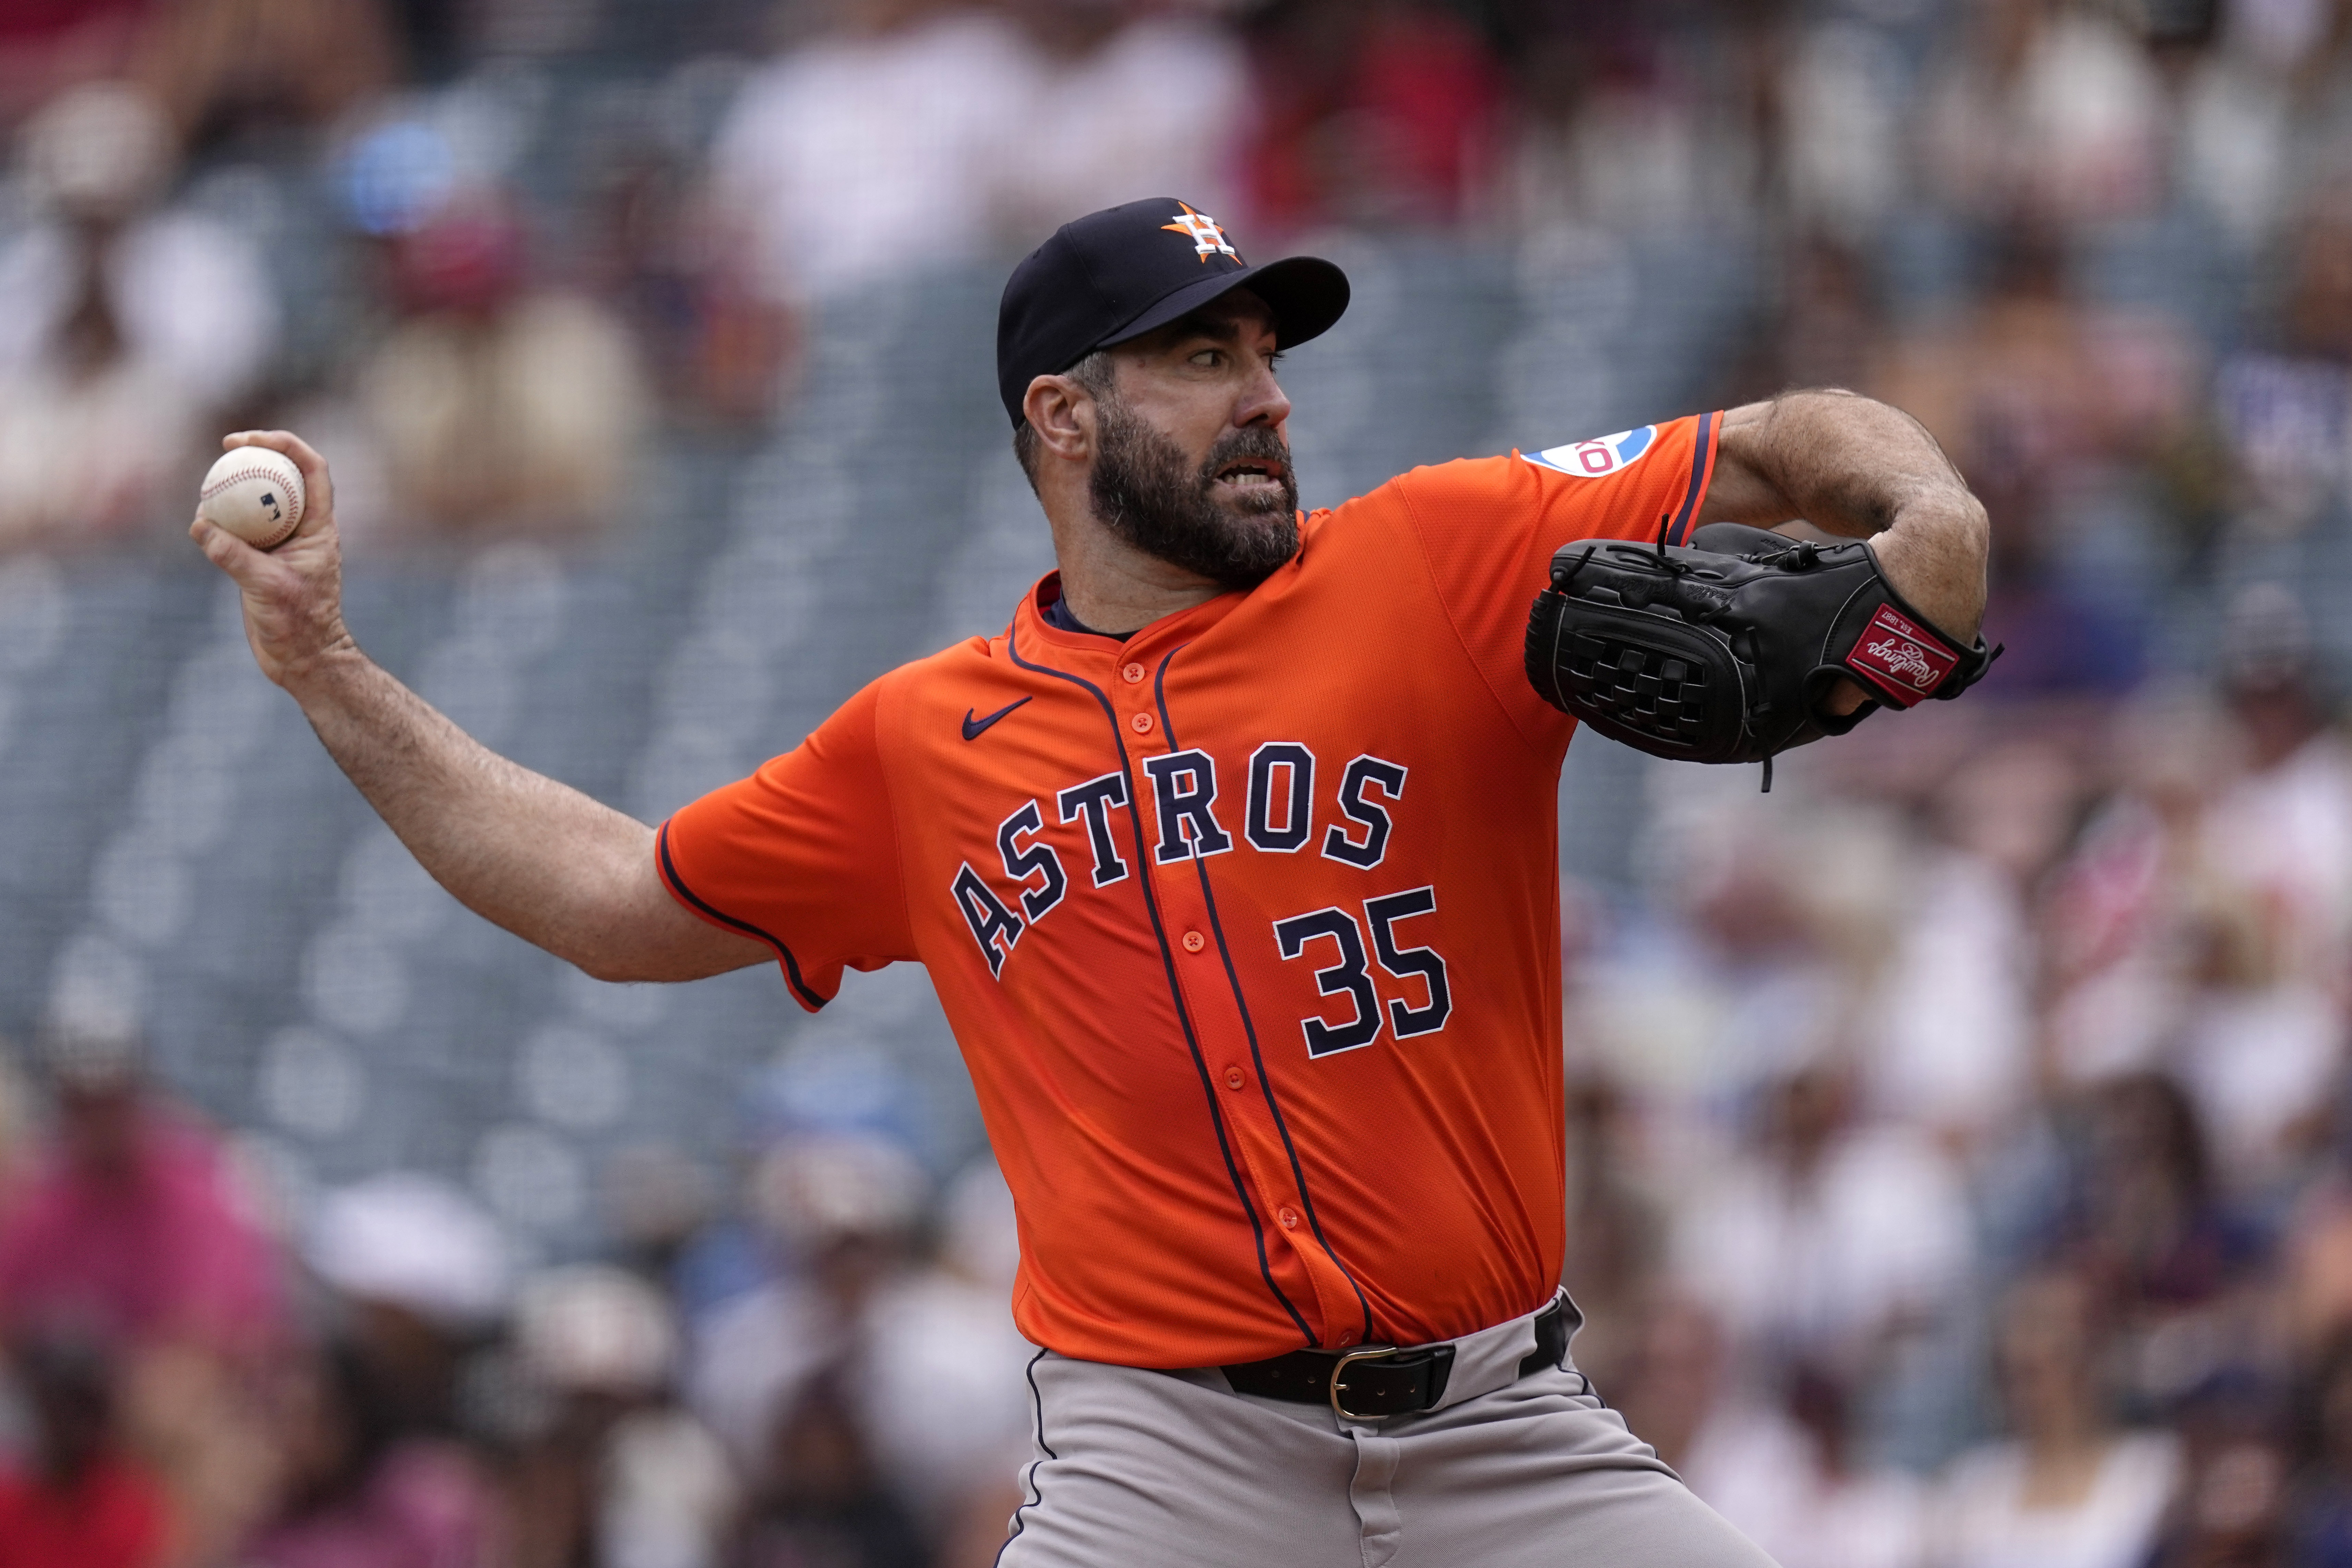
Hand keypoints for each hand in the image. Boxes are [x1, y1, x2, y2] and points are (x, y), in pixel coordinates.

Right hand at [188, 431, 356, 689]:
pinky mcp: (262, 560)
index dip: (286, 444)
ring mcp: (282, 544)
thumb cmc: (298, 625)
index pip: (312, 470)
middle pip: (285, 477)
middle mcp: (303, 530)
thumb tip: (200, 524)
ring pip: (261, 502)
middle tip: (226, 447)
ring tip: (208, 482)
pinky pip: (241, 529)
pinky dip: (222, 519)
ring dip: (237, 487)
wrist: (304, 659)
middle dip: (259, 455)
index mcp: (319, 528)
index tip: (252, 439)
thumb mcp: (266, 587)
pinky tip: (200, 519)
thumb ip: (234, 555)